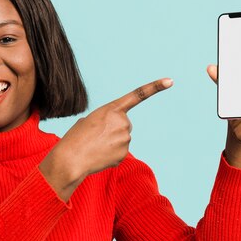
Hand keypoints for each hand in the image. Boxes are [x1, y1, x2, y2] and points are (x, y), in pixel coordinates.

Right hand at [39, 78, 172, 200]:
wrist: (70, 159)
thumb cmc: (75, 139)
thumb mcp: (88, 121)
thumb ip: (104, 122)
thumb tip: (114, 135)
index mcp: (111, 109)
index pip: (137, 95)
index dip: (154, 87)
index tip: (169, 81)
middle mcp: (122, 122)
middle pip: (124, 124)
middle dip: (113, 130)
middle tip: (96, 136)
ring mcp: (125, 138)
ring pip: (122, 139)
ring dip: (111, 143)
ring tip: (95, 146)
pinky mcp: (124, 153)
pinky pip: (120, 152)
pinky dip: (111, 154)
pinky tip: (99, 156)